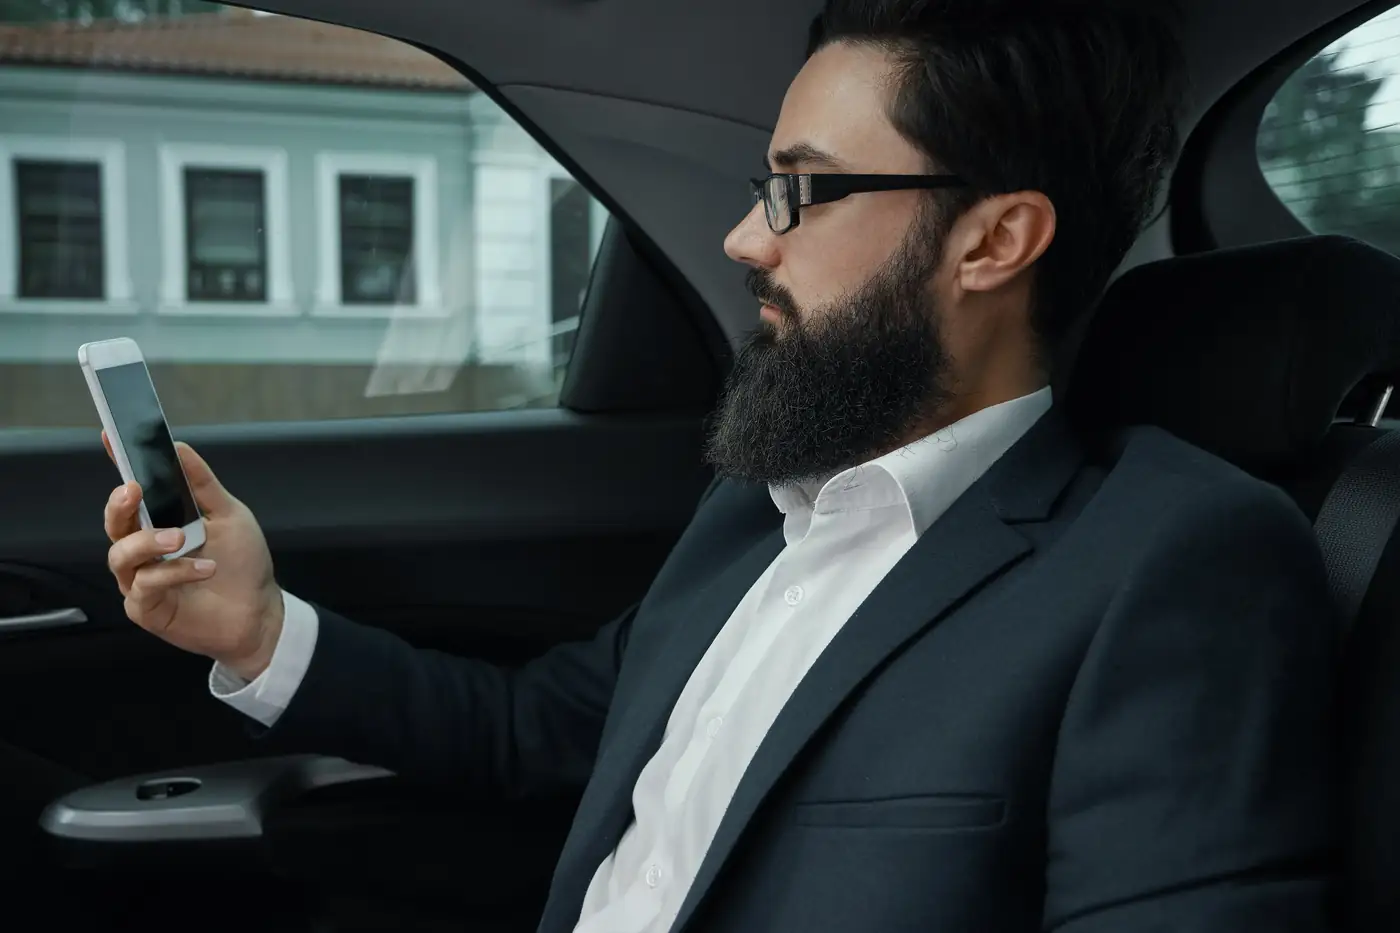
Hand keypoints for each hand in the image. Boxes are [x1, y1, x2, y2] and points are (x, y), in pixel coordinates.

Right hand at [102, 432, 282, 680]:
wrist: (259, 611)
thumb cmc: (242, 563)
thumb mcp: (228, 514)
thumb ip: (202, 484)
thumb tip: (179, 446)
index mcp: (160, 523)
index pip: (132, 494)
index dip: (119, 466)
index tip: (110, 438)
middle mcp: (144, 550)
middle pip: (114, 523)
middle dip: (119, 505)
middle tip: (133, 490)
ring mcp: (140, 580)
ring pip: (121, 555)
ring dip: (149, 541)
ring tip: (180, 538)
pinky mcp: (145, 608)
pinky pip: (146, 585)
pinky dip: (174, 572)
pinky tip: (204, 568)